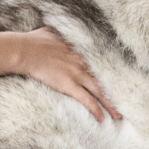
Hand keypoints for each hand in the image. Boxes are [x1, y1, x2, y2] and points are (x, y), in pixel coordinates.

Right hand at [0, 27, 119, 121]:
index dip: (107, 73)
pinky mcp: (69, 85)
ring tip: (118, 115)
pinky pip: (86, 99)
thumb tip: (53, 30)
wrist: (25, 51)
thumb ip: (56, 34)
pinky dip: (95, 109)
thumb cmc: (33, 41)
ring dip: (110, 104)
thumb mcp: (49, 32)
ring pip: (99, 91)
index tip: (115, 81)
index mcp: (78, 50)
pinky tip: (102, 118)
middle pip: (103, 79)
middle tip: (124, 102)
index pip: (98, 63)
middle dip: (114, 91)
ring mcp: (76, 73)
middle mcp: (81, 62)